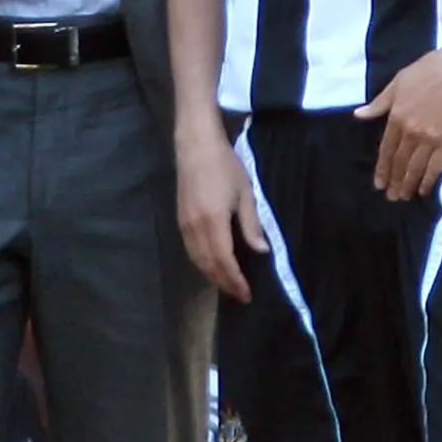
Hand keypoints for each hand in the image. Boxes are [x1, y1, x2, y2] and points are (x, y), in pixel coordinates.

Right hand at [176, 121, 264, 301]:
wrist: (195, 146)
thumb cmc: (225, 166)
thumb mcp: (245, 193)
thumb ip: (251, 224)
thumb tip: (261, 251)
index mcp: (213, 222)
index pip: (224, 261)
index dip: (235, 280)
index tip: (247, 293)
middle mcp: (195, 228)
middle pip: (209, 265)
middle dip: (224, 283)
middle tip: (240, 295)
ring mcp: (185, 225)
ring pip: (197, 260)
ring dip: (212, 276)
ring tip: (228, 285)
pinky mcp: (180, 220)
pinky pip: (191, 251)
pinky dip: (202, 264)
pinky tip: (212, 266)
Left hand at [355, 40, 441, 199]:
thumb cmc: (430, 69)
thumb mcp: (398, 82)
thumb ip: (379, 102)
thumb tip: (358, 115)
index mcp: (396, 117)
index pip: (386, 149)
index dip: (382, 168)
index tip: (379, 183)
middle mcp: (410, 132)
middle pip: (399, 162)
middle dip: (394, 181)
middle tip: (390, 197)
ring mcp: (430, 138)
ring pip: (415, 168)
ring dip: (408, 184)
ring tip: (403, 197)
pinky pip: (436, 166)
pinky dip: (429, 180)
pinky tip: (424, 191)